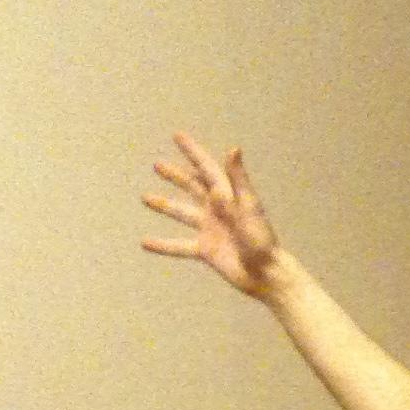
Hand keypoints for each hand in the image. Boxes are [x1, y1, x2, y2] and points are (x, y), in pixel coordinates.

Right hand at [142, 132, 284, 297]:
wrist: (265, 273)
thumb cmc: (261, 239)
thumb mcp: (249, 206)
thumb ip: (237, 179)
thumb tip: (232, 149)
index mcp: (227, 196)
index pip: (206, 168)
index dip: (193, 152)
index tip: (177, 136)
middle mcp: (217, 210)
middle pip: (192, 188)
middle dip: (176, 176)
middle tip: (157, 165)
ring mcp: (210, 229)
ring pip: (182, 213)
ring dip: (164, 205)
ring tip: (145, 197)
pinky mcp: (205, 249)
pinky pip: (179, 246)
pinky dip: (163, 245)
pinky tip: (145, 243)